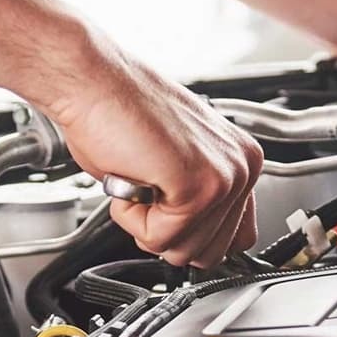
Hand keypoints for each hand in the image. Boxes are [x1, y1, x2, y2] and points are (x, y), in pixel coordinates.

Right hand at [47, 40, 263, 268]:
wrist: (94, 81)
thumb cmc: (120, 113)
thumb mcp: (175, 163)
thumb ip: (197, 201)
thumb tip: (196, 240)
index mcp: (242, 159)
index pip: (237, 238)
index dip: (192, 234)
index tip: (168, 208)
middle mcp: (242, 168)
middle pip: (211, 254)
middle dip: (167, 232)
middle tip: (148, 186)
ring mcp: (224, 178)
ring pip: (183, 251)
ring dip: (147, 223)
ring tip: (140, 176)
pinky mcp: (197, 187)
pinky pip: (159, 238)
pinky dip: (132, 216)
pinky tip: (132, 176)